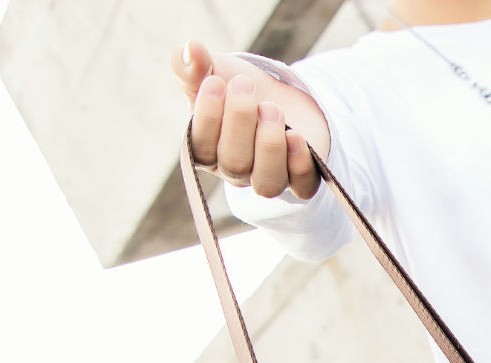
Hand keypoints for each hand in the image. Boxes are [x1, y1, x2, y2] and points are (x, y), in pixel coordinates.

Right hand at [170, 40, 324, 199]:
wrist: (279, 94)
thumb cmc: (238, 89)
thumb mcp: (214, 72)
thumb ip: (194, 67)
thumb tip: (190, 49)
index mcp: (207, 150)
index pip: (200, 148)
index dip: (207, 118)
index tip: (215, 81)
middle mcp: (235, 172)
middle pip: (234, 163)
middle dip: (240, 120)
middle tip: (245, 85)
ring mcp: (268, 177)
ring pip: (266, 182)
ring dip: (269, 145)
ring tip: (273, 109)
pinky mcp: (301, 178)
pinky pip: (301, 186)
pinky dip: (299, 164)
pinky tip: (296, 136)